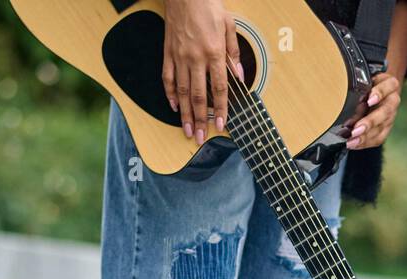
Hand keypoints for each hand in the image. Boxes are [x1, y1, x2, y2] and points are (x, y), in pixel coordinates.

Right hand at [162, 0, 242, 145]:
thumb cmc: (208, 6)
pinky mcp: (168, 52)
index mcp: (214, 53)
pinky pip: (168, 78)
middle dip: (200, 120)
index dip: (221, 109)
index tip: (222, 125)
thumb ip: (234, 52)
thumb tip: (238, 75)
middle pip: (199, 96)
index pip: (219, 88)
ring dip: (185, 113)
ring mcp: (180, 56)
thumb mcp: (229, 26)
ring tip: (186, 130)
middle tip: (199, 137)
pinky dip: (170, 93)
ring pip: (183, 91)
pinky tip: (174, 106)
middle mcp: (196, 58)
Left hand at [345, 72, 401, 149]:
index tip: (369, 100)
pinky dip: (365, 142)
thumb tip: (344, 98)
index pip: (388, 86)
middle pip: (385, 112)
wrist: (380, 92)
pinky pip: (378, 138)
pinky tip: (353, 144)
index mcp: (390, 84)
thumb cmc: (369, 84)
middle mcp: (393, 101)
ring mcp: (391, 116)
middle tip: (356, 129)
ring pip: (381, 128)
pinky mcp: (386, 129)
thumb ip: (359, 86)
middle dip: (370, 122)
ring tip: (351, 141)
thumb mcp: (365, 79)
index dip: (379, 93)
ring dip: (365, 136)